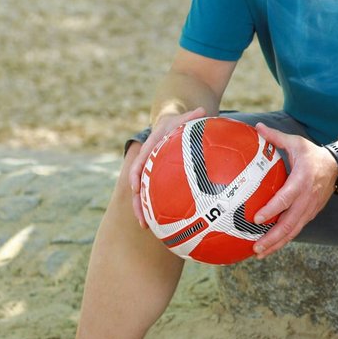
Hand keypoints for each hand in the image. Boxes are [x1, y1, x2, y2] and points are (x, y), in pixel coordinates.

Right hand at [127, 107, 207, 225]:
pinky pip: (155, 194)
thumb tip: (202, 110)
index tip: (134, 187)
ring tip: (147, 228)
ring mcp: (150, 172)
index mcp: (150, 148)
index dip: (135, 174)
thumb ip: (191, 117)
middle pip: (137, 184)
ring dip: (143, 210)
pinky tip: (166, 223)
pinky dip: (157, 208)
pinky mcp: (157, 179)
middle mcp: (147, 162)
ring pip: (143, 193)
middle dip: (137, 202)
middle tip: (141, 219)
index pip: (139, 162)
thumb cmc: (178, 122)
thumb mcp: (183, 118)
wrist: (170, 124)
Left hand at [244, 123, 337, 256]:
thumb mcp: (297, 143)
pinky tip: (270, 247)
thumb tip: (257, 128)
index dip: (272, 210)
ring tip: (259, 253)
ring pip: (293, 231)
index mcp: (301, 182)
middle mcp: (306, 200)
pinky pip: (296, 230)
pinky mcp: (310, 214)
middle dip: (272, 238)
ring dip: (276, 244)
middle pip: (289, 223)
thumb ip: (276, 137)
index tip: (257, 218)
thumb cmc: (313, 155)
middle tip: (256, 247)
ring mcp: (309, 209)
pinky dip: (283, 240)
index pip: (286, 199)